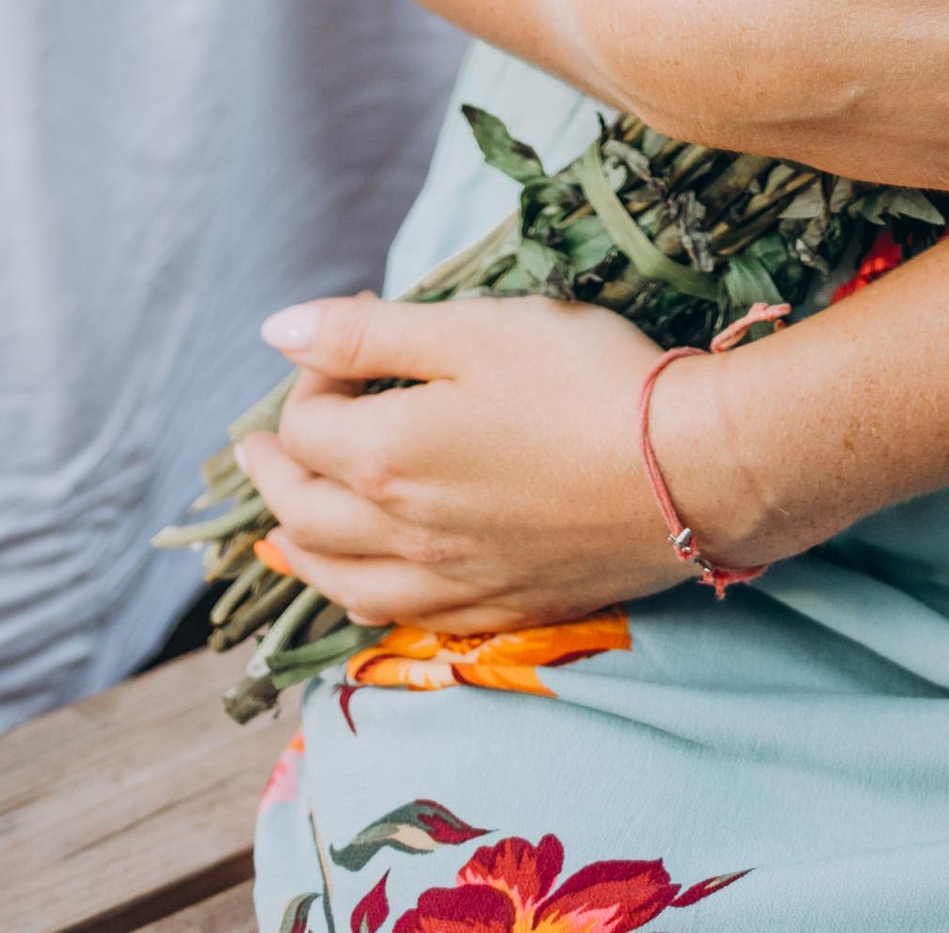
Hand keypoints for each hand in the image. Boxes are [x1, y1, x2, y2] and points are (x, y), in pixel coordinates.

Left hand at [233, 292, 696, 635]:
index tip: (340, 349)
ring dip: (301, 553)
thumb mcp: (474, 329)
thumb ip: (369, 335)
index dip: (309, 384)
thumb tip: (275, 332)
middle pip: (306, 515)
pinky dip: (364, 600)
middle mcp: (405, 533)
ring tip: (281, 533)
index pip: (307, 430)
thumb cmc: (583, 380)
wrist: (689, 471)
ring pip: (344, 583)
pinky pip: (404, 618)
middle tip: (258, 450)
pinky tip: (370, 586)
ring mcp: (453, 580)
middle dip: (274, 476)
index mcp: (388, 459)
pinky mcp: (502, 605)